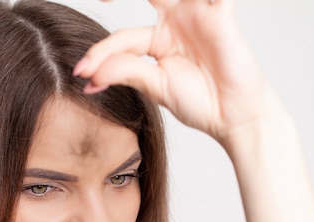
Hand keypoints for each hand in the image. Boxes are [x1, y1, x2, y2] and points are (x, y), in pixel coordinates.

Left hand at [74, 0, 268, 146]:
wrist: (233, 117)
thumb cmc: (200, 102)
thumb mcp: (155, 86)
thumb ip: (125, 72)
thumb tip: (89, 74)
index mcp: (157, 39)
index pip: (121, 38)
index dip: (99, 54)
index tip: (80, 74)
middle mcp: (175, 21)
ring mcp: (197, 13)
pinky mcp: (220, 13)